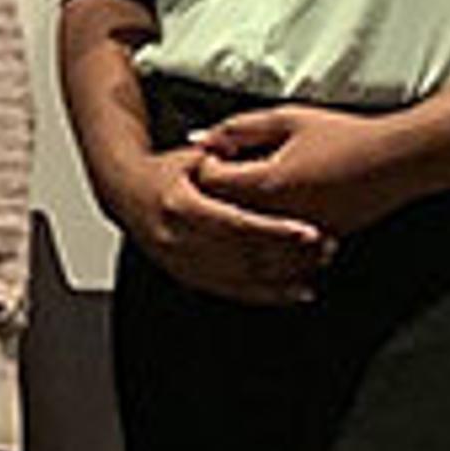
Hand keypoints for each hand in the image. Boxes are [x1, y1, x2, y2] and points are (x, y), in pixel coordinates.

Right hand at [117, 139, 334, 305]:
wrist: (124, 193)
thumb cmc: (162, 171)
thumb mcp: (191, 156)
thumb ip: (224, 162)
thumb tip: (259, 162)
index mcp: (180, 206)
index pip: (238, 224)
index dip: (276, 231)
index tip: (310, 233)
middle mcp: (177, 239)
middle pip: (244, 255)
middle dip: (288, 256)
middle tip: (325, 250)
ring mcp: (180, 262)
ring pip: (240, 278)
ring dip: (282, 278)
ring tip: (316, 268)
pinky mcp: (185, 277)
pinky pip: (230, 291)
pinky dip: (264, 294)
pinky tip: (291, 292)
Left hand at [188, 102, 419, 241]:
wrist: (396, 160)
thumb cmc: (347, 137)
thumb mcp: (288, 119)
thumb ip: (240, 128)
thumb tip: (203, 138)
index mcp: (266, 182)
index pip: (209, 181)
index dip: (203, 166)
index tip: (212, 157)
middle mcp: (278, 215)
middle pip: (221, 215)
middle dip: (214, 197)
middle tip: (221, 179)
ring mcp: (297, 235)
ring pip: (246, 243)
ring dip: (235, 226)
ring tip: (238, 205)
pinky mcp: (315, 244)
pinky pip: (278, 253)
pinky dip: (266, 243)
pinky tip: (268, 226)